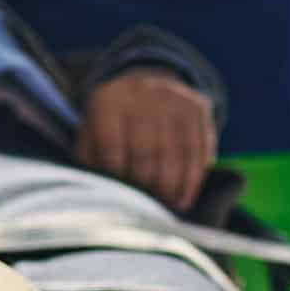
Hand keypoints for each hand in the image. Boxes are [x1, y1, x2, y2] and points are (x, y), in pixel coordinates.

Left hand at [75, 67, 216, 206]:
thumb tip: (100, 190)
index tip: (121, 196)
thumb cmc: (114, 122)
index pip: (111, 143)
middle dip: (148, 184)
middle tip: (147, 207)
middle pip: (148, 149)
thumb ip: (90, 159)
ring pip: (177, 151)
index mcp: (109, 101)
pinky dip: (193, 178)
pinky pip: (199, 149)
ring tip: (168, 207)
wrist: (148, 83)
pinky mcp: (198, 108)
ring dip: (173, 186)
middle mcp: (143, 95)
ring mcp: (174, 100)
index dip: (117, 174)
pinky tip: (184, 197)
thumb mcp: (91, 132)